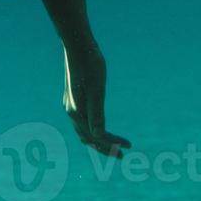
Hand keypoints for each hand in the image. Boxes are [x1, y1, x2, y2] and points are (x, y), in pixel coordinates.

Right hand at [62, 43, 130, 157]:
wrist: (78, 45)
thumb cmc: (90, 65)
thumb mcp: (97, 89)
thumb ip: (97, 113)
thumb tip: (99, 136)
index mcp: (78, 112)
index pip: (97, 136)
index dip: (113, 144)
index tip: (129, 146)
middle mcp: (72, 112)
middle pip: (89, 138)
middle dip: (105, 148)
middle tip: (122, 154)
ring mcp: (71, 106)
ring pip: (84, 131)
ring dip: (98, 141)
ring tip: (112, 145)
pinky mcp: (73, 98)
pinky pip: (83, 122)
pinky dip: (93, 129)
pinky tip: (100, 125)